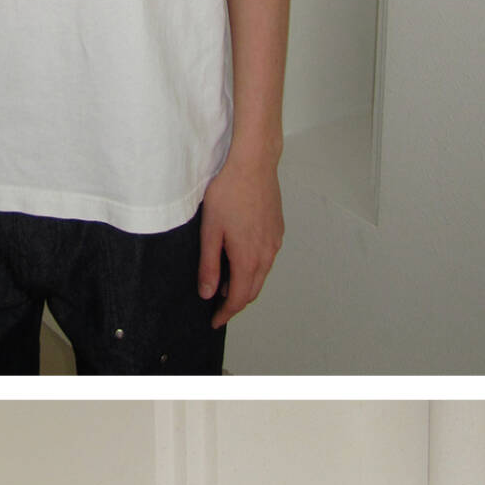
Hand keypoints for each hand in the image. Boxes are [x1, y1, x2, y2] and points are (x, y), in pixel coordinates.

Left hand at [198, 153, 283, 325]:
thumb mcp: (210, 231)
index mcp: (247, 258)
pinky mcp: (277, 231)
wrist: (254, 164)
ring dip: (245, 285)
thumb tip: (207, 292)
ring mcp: (274, 243)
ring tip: (225, 284)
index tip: (215, 320)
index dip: (226, 313)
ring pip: (261, 275)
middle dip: (235, 302)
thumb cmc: (229, 192)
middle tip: (218, 307)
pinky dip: (254, 268)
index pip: (238, 298)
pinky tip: (240, 259)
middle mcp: (266, 255)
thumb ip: (209, 265)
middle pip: (252, 290)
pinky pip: (267, 259)